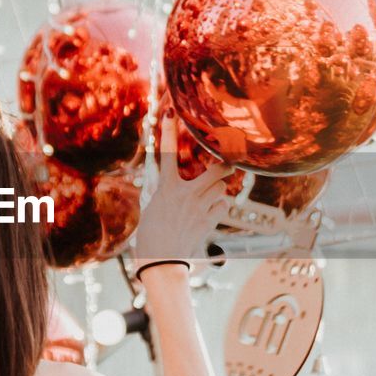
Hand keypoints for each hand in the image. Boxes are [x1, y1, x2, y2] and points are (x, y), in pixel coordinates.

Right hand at [133, 108, 231, 262]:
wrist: (161, 262)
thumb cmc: (150, 237)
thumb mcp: (152, 209)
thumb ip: (161, 192)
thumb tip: (165, 182)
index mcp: (167, 189)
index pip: (165, 154)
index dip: (167, 132)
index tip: (170, 113)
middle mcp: (186, 195)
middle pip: (218, 170)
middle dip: (225, 165)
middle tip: (224, 164)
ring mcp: (200, 208)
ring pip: (222, 189)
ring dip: (219, 190)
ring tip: (210, 196)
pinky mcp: (208, 222)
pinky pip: (222, 207)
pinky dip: (219, 208)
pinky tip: (210, 213)